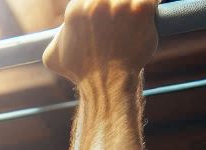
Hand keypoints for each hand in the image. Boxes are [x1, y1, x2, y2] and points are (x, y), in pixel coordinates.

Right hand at [43, 0, 158, 84]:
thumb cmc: (82, 72)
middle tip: (118, 18)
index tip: (106, 14)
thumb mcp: (54, 57)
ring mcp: (121, 4)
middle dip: (116, 4)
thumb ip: (57, 36)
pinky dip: (150, 6)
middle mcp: (97, 2)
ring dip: (132, 5)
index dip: (101, 3)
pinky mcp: (142, 8)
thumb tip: (60, 30)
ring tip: (130, 21)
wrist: (106, 85)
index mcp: (76, 8)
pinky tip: (145, 17)